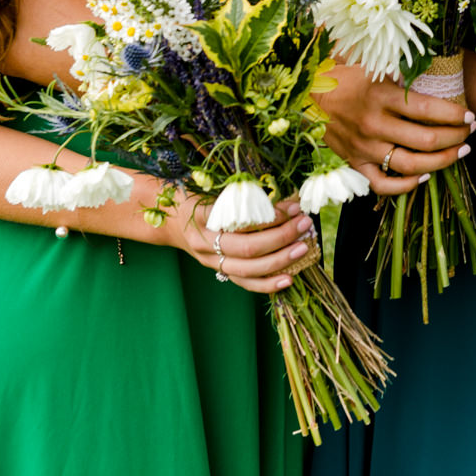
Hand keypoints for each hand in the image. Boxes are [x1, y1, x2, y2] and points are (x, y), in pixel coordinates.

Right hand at [163, 195, 315, 294]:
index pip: (242, 221)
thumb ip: (244, 197)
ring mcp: (210, 261)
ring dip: (280, 260)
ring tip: (303, 248)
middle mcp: (204, 243)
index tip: (294, 207)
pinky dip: (267, 284)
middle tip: (304, 224)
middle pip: (247, 248)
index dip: (270, 217)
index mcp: (204, 217)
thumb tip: (287, 201)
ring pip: (247, 269)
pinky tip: (289, 279)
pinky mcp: (218, 272)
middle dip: (281, 237)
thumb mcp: (215, 190)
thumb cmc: (198, 199)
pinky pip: (244, 283)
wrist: (171, 220)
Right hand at [311, 61, 472, 197]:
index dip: (455, 114)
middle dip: (455, 137)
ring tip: (459, 153)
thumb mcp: (372, 65)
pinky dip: (405, 186)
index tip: (470, 115)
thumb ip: (401, 69)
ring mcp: (364, 147)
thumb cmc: (345, 76)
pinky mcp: (354, 163)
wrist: (305, 97)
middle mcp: (374, 124)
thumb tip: (431, 68)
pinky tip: (424, 177)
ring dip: (441, 162)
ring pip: (410, 165)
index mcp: (380, 95)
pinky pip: (382, 185)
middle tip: (470, 133)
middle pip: (425, 139)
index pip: (428, 109)